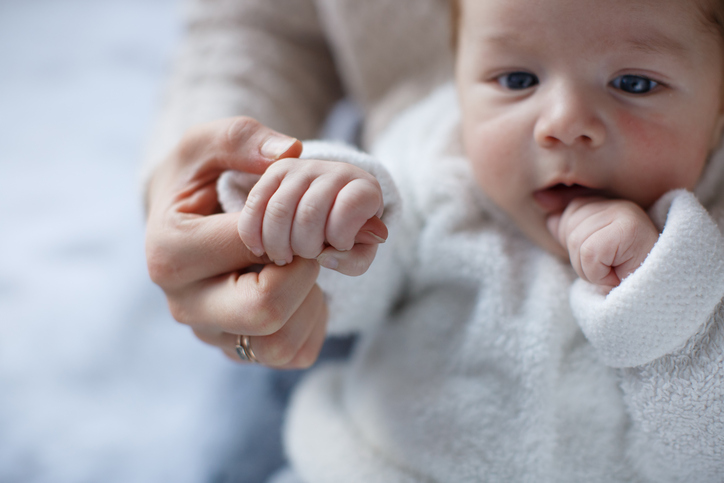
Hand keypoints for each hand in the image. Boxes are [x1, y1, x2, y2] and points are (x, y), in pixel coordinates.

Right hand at [146, 116, 326, 367]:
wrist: (188, 223)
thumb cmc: (200, 181)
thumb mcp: (208, 144)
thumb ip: (242, 137)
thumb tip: (288, 152)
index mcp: (170, 252)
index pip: (256, 249)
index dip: (299, 230)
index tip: (310, 214)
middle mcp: (184, 304)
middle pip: (266, 311)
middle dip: (305, 274)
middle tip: (309, 247)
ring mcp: (211, 334)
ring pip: (281, 344)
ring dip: (310, 301)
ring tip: (300, 268)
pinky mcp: (238, 352)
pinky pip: (293, 353)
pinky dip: (311, 322)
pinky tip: (299, 291)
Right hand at [237, 158, 386, 275]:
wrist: (331, 216)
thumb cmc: (348, 238)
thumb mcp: (359, 254)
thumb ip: (353, 261)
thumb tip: (326, 256)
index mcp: (364, 187)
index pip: (351, 206)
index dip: (341, 235)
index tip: (339, 247)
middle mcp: (334, 169)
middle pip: (310, 213)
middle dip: (305, 247)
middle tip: (306, 259)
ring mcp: (303, 168)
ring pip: (279, 209)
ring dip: (278, 244)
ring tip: (284, 258)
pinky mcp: (274, 172)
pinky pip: (256, 203)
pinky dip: (253, 232)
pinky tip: (259, 250)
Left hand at [547, 198, 658, 288]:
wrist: (656, 302)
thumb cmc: (624, 278)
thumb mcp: (589, 250)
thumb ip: (568, 225)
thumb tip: (539, 199)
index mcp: (611, 205)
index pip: (571, 211)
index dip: (576, 242)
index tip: (603, 258)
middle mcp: (621, 204)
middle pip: (570, 227)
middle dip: (581, 258)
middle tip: (610, 268)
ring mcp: (627, 214)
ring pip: (577, 242)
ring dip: (590, 269)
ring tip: (616, 272)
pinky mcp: (628, 230)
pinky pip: (589, 253)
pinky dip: (597, 274)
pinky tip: (619, 276)